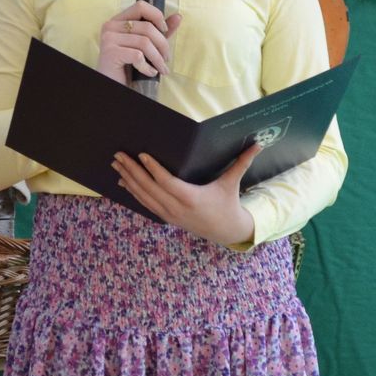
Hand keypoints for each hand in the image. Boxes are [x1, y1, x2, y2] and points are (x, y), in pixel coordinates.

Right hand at [97, 2, 181, 84]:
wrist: (115, 86)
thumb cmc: (129, 66)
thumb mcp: (148, 46)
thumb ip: (160, 31)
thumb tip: (178, 17)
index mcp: (118, 21)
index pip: (141, 6)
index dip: (157, 16)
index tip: (164, 31)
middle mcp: (110, 26)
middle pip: (147, 27)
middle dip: (162, 45)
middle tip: (166, 59)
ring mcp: (108, 39)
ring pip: (144, 42)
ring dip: (158, 58)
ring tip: (161, 69)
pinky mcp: (110, 53)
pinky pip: (138, 55)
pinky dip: (147, 67)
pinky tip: (150, 73)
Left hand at [113, 144, 258, 246]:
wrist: (226, 231)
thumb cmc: (228, 204)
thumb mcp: (232, 183)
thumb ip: (242, 162)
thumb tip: (259, 144)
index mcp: (192, 198)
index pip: (166, 182)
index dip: (153, 169)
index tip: (142, 154)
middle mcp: (177, 208)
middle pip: (149, 188)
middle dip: (132, 171)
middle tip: (119, 156)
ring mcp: (170, 214)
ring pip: (143, 197)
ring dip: (128, 180)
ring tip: (116, 165)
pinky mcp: (167, 218)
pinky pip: (145, 204)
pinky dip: (133, 192)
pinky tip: (123, 181)